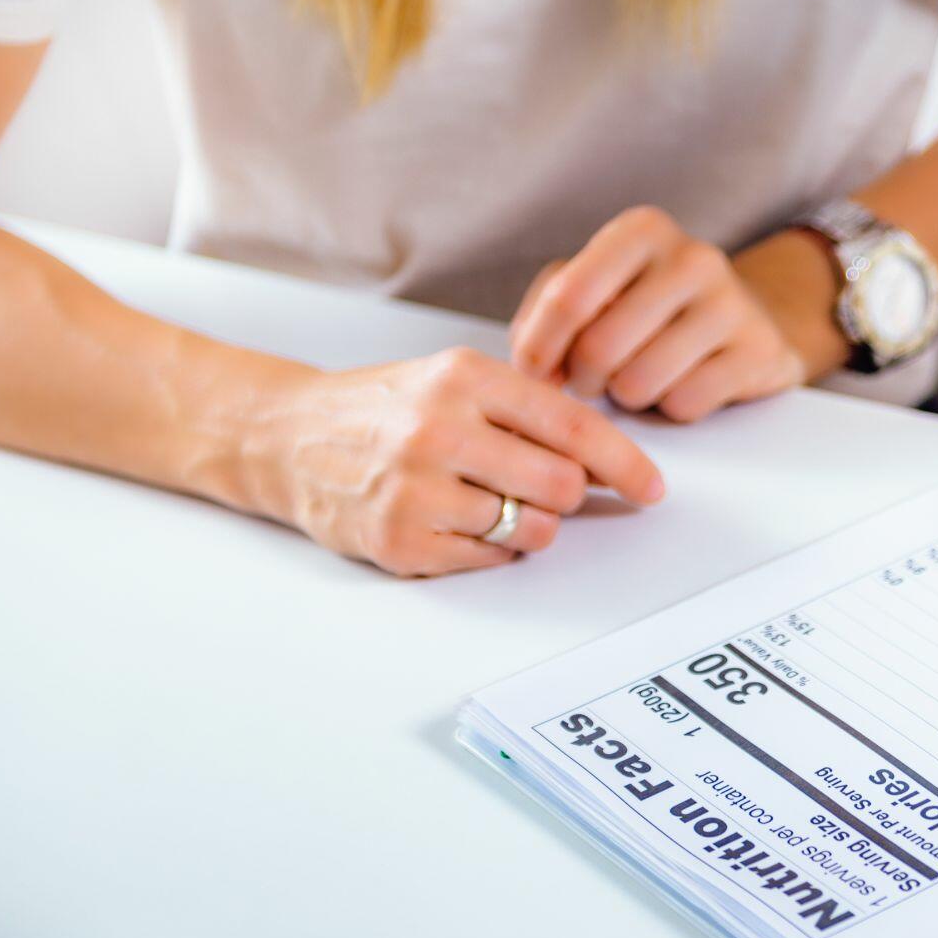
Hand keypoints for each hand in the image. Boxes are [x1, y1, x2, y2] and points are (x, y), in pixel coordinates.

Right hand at [255, 347, 663, 575]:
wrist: (286, 437)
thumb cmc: (385, 408)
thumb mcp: (452, 379)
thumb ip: (526, 410)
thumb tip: (606, 460)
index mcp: (463, 378)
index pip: (570, 424)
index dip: (622, 461)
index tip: (651, 487)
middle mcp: (439, 430)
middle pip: (559, 484)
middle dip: (572, 496)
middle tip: (558, 493)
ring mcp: (415, 489)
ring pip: (529, 529)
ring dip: (530, 524)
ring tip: (492, 501)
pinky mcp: (398, 543)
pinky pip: (488, 559)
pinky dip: (491, 547)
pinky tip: (461, 520)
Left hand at [510, 207, 811, 422]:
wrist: (745, 319)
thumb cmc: (650, 307)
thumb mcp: (596, 287)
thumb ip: (547, 311)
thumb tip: (534, 367)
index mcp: (643, 230)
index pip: (569, 296)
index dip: (540, 347)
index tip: (535, 372)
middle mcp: (692, 257)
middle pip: (600, 347)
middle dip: (585, 379)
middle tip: (595, 379)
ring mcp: (732, 303)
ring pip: (640, 382)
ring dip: (628, 396)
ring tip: (639, 378)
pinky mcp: (759, 350)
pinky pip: (685, 404)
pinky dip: (672, 409)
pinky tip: (682, 385)